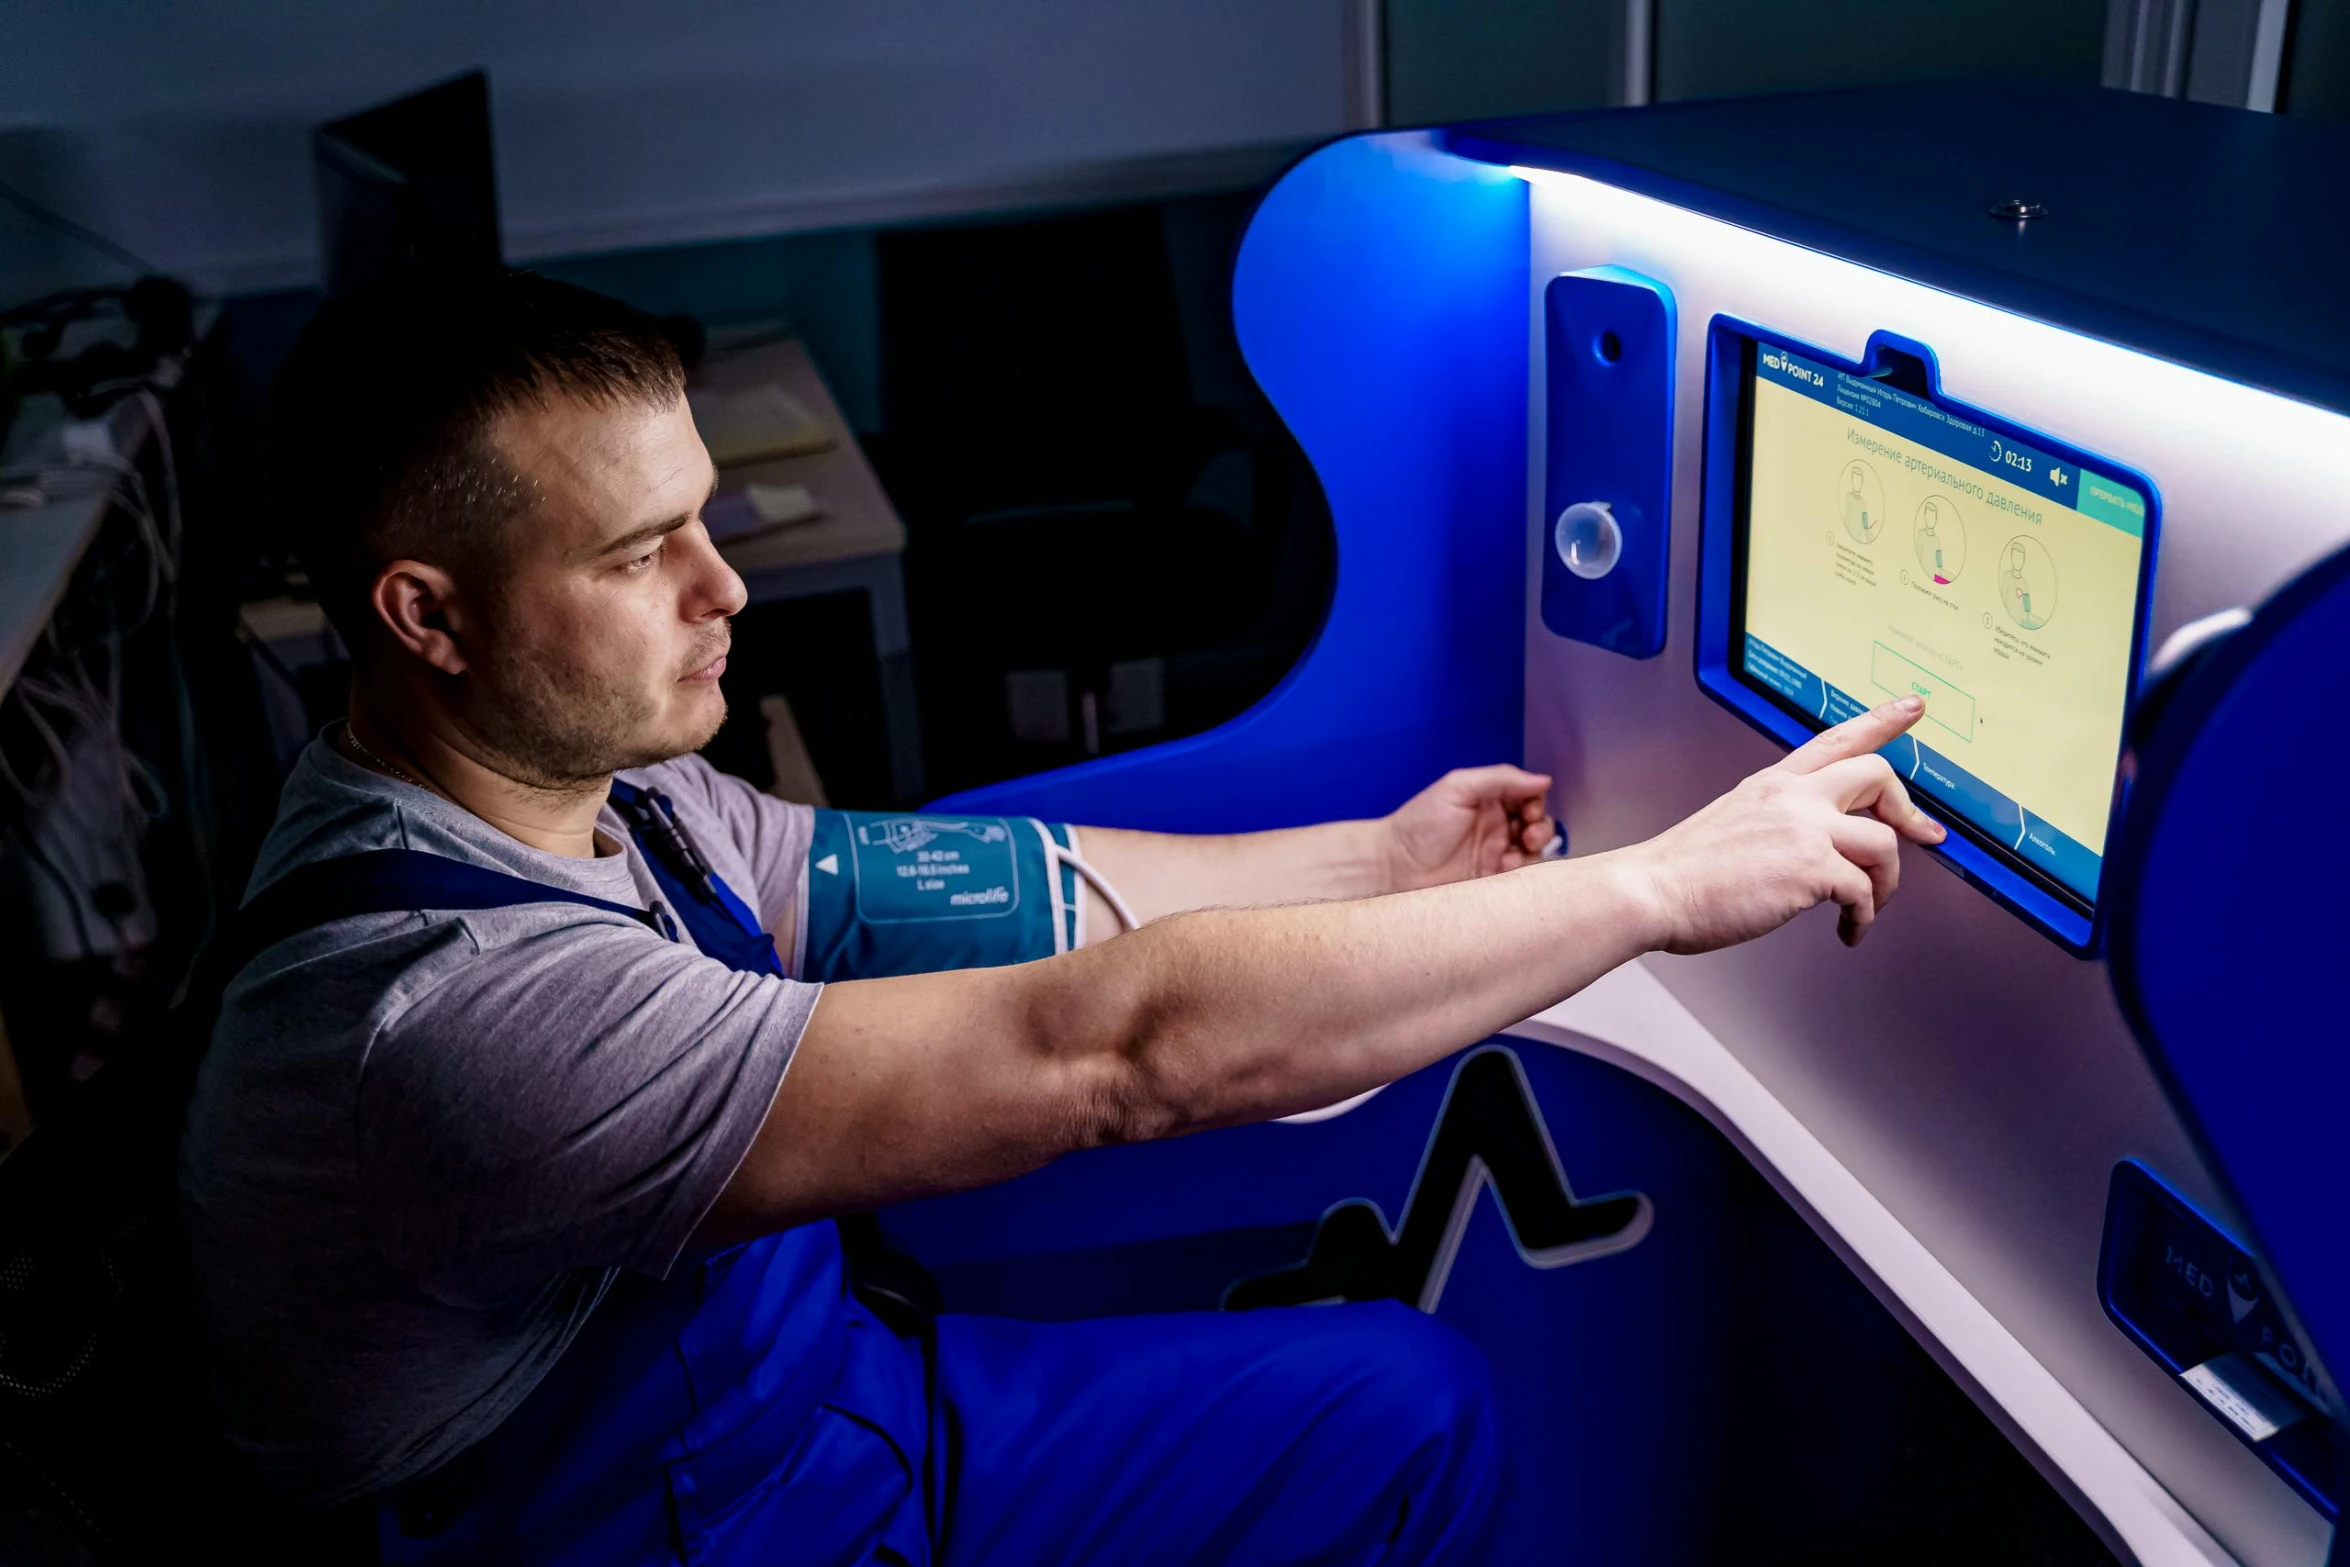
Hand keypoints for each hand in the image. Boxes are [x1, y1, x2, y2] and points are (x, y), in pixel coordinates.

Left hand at [1384, 765, 1557, 890]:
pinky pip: (1519, 875)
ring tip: (1523, 848)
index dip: (1535, 801)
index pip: (1527, 796)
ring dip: (1536, 849)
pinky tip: (1508, 866)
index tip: (1530, 809)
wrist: (1394, 866)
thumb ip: (1500, 779)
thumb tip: (1543, 780)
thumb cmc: (1419, 824)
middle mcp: (1495, 825)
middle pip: (1536, 824)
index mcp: (1488, 800)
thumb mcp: (1457, 787)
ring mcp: (1494, 854)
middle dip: (1541, 827)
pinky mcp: (1491, 880)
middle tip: (1529, 833)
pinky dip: (1522, 870)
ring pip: (1532, 850)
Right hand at [1617, 696, 1945, 952]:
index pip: (1837, 738)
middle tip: (1922, 835)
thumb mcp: (1734, 820)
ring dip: (1887, 883)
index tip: (1912, 707)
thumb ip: (1777, 822)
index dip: (1882, 720)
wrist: (1653, 891)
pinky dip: (1864, 918)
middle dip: (1909, 810)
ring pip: (1884, 842)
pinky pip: (1864, 892)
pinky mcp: (1810, 868)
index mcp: (1774, 783)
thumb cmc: (1683, 871)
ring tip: (1866, 907)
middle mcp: (1794, 797)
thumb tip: (1810, 848)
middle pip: (1878, 775)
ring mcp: (1804, 829)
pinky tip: (1849, 930)